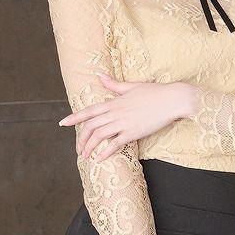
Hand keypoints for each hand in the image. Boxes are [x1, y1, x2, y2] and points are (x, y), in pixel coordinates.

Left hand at [58, 75, 199, 161]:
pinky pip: (115, 144)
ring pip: (100, 135)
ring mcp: (124, 123)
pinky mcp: (133, 132)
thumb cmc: (155, 92)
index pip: (89, 110)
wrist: (172, 99)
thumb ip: (114, 84)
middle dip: (81, 138)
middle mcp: (116, 112)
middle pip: (91, 126)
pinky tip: (100, 159)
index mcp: (114, 102)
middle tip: (78, 149)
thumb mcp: (132, 86)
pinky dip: (105, 152)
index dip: (74, 117)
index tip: (62, 123)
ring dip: (90, 147)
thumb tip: (100, 75)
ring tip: (85, 156)